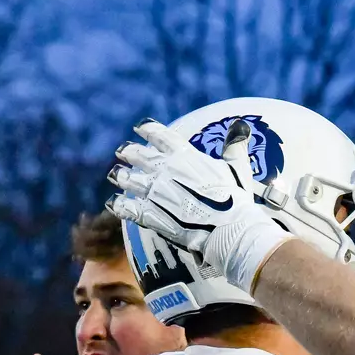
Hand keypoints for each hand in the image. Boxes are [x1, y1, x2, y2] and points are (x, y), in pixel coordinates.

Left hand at [107, 119, 289, 289]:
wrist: (227, 229)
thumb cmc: (235, 198)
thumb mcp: (237, 168)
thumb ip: (234, 146)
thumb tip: (240, 125)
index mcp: (184, 156)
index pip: (161, 137)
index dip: (148, 130)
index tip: (139, 128)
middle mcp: (165, 171)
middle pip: (140, 157)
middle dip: (130, 152)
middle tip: (122, 151)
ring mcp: (155, 193)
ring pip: (131, 181)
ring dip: (123, 177)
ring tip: (117, 175)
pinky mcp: (151, 215)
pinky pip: (129, 209)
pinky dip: (121, 206)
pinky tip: (115, 204)